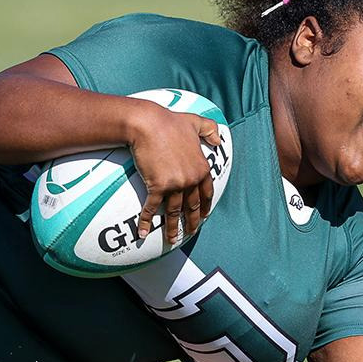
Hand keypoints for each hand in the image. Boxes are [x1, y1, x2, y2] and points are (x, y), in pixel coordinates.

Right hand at [126, 107, 222, 246]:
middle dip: (192, 222)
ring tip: (172, 239)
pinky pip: (152, 208)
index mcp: (201, 167)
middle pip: (193, 206)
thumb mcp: (195, 122)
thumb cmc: (170, 121)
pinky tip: (143, 232)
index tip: (204, 216)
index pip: (206, 193)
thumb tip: (218, 139)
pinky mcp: (158, 187)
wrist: (148, 124)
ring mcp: (175, 185)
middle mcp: (191, 179)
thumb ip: (209, 130)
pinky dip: (146, 221)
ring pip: (175, 212)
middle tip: (191, 232)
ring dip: (173, 228)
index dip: (205, 206)